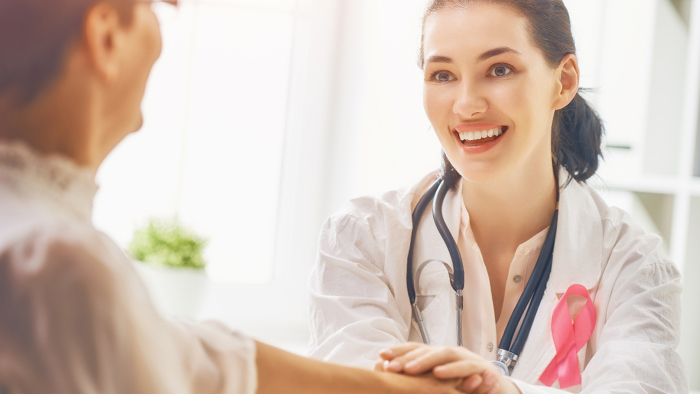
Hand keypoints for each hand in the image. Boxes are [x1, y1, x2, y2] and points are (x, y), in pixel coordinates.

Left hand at [376, 343, 520, 393]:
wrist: (490, 384)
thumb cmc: (457, 381)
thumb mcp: (434, 379)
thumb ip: (416, 375)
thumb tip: (384, 369)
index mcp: (435, 355)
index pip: (415, 349)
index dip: (399, 351)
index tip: (381, 355)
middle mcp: (449, 353)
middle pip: (430, 352)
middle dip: (414, 360)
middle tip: (397, 368)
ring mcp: (467, 359)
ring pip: (452, 358)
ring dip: (442, 365)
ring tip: (434, 373)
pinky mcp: (484, 370)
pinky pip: (477, 371)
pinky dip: (470, 374)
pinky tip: (462, 379)